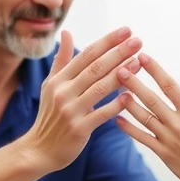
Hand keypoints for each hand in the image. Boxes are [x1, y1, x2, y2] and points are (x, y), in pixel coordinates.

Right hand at [21, 27, 142, 172]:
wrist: (39, 150)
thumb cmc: (50, 116)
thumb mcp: (50, 86)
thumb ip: (61, 60)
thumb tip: (66, 33)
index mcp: (58, 80)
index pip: (86, 55)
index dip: (107, 42)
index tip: (126, 30)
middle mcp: (63, 92)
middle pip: (95, 68)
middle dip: (118, 52)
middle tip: (138, 41)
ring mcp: (71, 111)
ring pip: (100, 88)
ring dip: (122, 74)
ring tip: (140, 62)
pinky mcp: (79, 129)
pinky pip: (102, 114)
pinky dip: (117, 104)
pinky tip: (131, 95)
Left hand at [115, 54, 179, 180]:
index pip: (171, 86)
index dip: (155, 70)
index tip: (143, 57)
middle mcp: (178, 125)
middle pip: (152, 99)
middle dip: (135, 82)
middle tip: (120, 68)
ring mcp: (169, 140)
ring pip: (144, 118)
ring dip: (129, 103)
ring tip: (116, 89)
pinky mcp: (164, 155)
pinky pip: (143, 139)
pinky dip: (129, 129)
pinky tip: (117, 120)